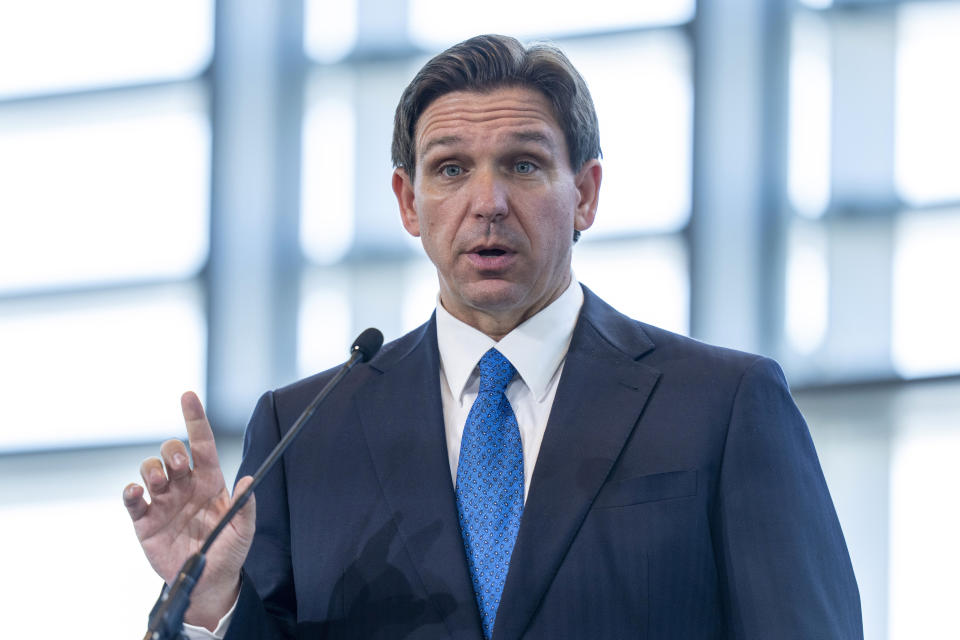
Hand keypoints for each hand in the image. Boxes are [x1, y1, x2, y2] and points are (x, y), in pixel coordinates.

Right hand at [123, 391, 255, 630]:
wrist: (207, 584)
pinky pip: (133, 499)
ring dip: (152, 469)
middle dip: (172, 452)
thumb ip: (246, 505)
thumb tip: (249, 479)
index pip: (201, 443)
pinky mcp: (145, 521)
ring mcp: (163, 501)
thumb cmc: (228, 553)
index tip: (188, 396)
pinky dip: (130, 491)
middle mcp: (185, 486)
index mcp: (210, 481)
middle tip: (180, 467)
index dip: (194, 419)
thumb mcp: (244, 530)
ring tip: (159, 483)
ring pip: (150, 469)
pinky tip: (137, 493)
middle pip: (171, 452)